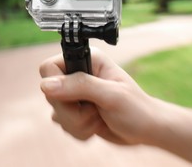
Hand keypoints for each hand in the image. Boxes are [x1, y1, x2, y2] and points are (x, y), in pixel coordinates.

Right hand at [39, 48, 159, 144]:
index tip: (75, 97)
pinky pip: (62, 124)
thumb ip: (81, 86)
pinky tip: (97, 125)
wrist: (145, 130)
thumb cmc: (136, 109)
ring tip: (100, 117)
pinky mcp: (76, 112)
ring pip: (55, 112)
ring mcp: (77, 95)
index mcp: (89, 61)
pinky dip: (79, 131)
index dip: (56, 85)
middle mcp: (79, 75)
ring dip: (78, 123)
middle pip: (49, 93)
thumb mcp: (111, 95)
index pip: (49, 67)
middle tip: (95, 110)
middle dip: (72, 111)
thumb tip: (46, 85)